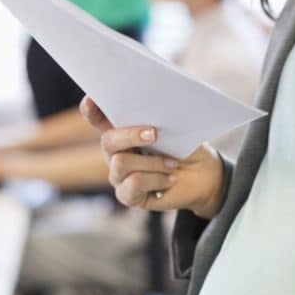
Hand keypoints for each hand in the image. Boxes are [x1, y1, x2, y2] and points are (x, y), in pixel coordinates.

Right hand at [81, 96, 225, 217]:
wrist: (203, 176)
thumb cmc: (186, 148)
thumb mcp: (174, 129)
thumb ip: (156, 118)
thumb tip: (151, 108)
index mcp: (122, 130)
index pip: (97, 117)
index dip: (91, 109)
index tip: (91, 100)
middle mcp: (115, 152)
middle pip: (108, 140)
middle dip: (130, 135)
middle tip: (155, 134)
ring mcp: (119, 175)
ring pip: (121, 163)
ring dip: (152, 162)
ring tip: (172, 164)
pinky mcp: (128, 195)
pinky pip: (133, 184)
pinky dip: (156, 179)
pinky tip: (169, 179)